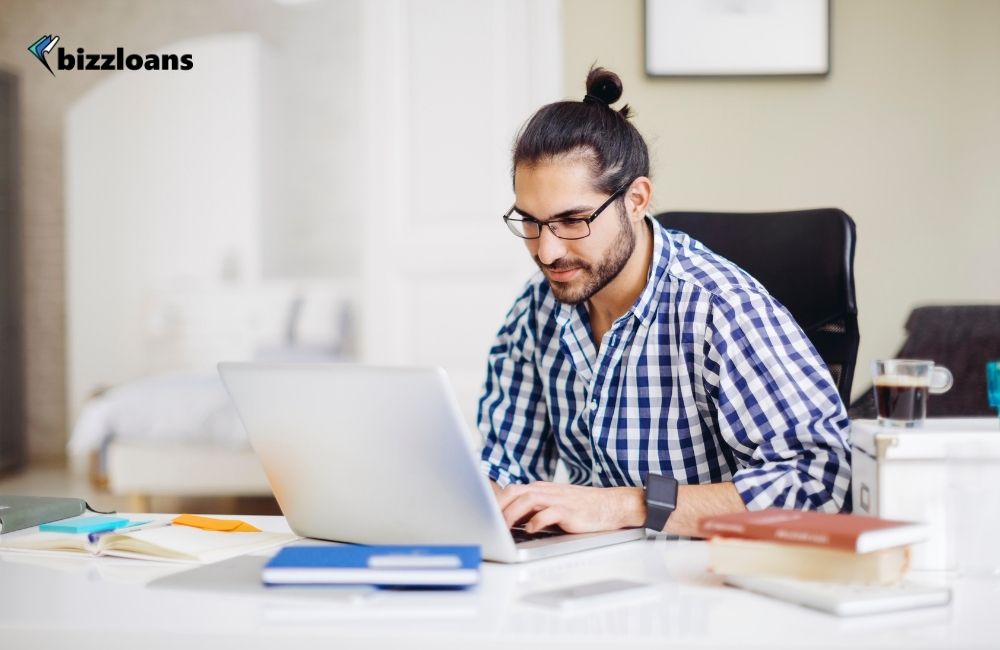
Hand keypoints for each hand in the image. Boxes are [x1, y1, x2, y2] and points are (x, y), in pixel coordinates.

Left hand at [494, 482, 644, 533]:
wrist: (609, 505)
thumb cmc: (580, 508)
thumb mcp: (552, 505)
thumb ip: (532, 510)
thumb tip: (508, 522)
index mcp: (540, 489)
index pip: (511, 490)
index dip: (495, 502)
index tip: (482, 515)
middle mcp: (546, 491)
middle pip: (515, 492)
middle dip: (499, 507)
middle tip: (488, 523)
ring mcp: (558, 499)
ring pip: (528, 500)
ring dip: (512, 514)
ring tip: (503, 528)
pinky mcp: (569, 510)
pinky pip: (549, 513)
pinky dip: (537, 520)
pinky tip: (530, 529)